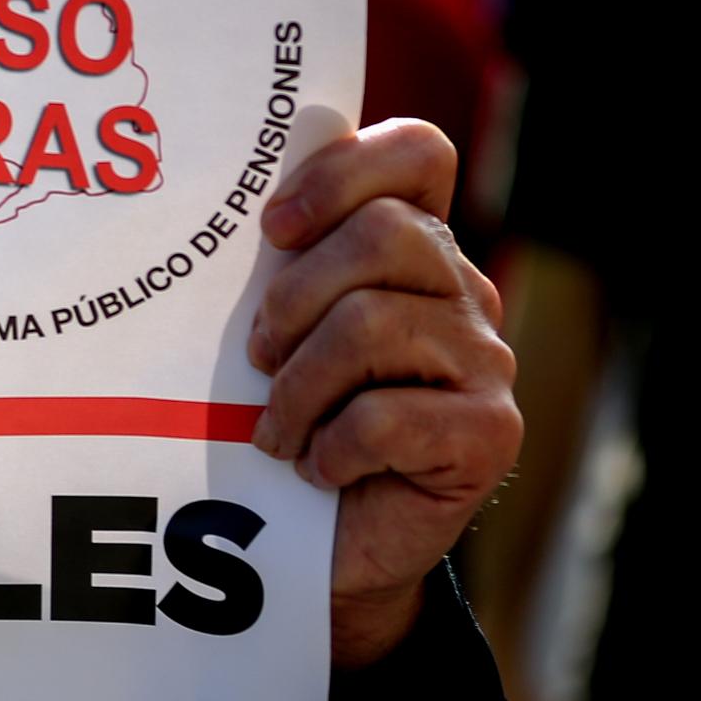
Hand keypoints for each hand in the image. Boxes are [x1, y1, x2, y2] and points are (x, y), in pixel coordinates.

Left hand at [247, 119, 520, 668]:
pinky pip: (390, 416)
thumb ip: (275, 268)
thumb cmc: (285, 421)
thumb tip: (212, 217)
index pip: (417, 153)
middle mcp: (463, 290)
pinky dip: (332, 447)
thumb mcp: (272, 332)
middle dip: (295, 296)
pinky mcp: (489, 433)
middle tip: (255, 357)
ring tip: (274, 429)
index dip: (343, 173)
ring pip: (375, 325)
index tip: (272, 228)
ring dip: (298, 386)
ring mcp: (486, 360)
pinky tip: (319, 469)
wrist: (324, 547)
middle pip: (385, 236)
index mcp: (413, 245)